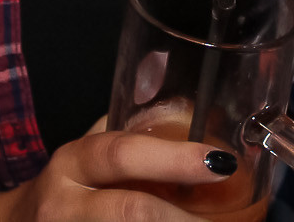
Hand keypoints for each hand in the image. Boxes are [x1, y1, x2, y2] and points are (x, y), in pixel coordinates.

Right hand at [0, 122, 233, 220]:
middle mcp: (64, 204)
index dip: (173, 159)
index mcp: (73, 162)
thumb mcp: (89, 153)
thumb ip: (130, 128)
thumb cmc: (67, 186)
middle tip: (229, 221)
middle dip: (183, 220)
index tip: (220, 163)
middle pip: (129, 211)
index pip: (121, 154)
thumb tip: (178, 84)